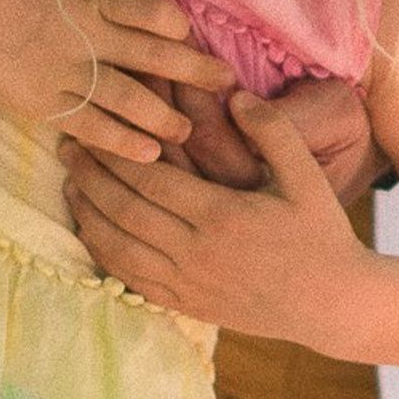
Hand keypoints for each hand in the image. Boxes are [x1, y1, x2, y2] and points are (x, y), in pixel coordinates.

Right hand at [0, 0, 233, 161]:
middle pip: (157, 57)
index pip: (154, 13)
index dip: (175, 25)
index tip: (188, 34)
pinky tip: (150, 154)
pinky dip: (123, 141)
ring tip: (190, 130)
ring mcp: (69, 72)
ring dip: (165, 115)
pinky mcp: (43, 102)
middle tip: (225, 84)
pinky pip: (93, 126)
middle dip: (195, 71)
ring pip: (132, 98)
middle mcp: (92, 35)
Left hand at [64, 86, 375, 333]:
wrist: (332, 303)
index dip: (113, 156)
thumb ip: (272, 132)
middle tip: (67, 148)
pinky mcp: (187, 304)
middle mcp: (196, 253)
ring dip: (88, 215)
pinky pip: (131, 279)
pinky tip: (93, 232)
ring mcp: (188, 284)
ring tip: (69, 186)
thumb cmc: (322, 234)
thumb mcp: (306, 177)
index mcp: (221, 217)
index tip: (92, 130)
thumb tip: (235, 94)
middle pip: (124, 211)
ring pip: (119, 248)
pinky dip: (104, 254)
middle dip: (90, 178)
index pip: (149, 182)